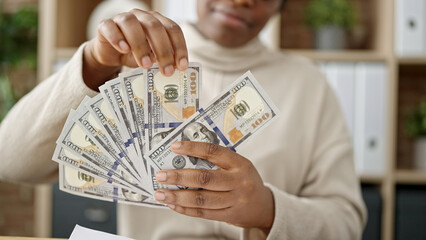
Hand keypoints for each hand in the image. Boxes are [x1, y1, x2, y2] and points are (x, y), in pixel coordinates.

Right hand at [83, 9, 187, 89]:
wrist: (111, 53)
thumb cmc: (136, 54)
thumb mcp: (152, 57)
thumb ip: (162, 59)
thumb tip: (174, 69)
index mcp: (157, 21)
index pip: (172, 29)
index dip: (179, 47)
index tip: (182, 66)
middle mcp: (141, 17)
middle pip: (154, 27)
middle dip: (163, 50)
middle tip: (167, 70)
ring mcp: (122, 19)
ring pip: (131, 24)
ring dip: (141, 45)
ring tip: (146, 65)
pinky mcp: (105, 26)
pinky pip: (110, 27)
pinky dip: (117, 38)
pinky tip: (124, 50)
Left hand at [154, 141, 274, 232]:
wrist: (264, 206)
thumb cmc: (245, 181)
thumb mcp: (238, 166)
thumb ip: (217, 162)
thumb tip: (183, 160)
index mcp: (240, 164)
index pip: (213, 152)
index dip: (193, 148)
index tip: (174, 147)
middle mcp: (238, 182)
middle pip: (204, 179)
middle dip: (179, 176)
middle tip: (161, 175)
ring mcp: (234, 200)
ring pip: (201, 199)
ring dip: (178, 196)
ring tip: (161, 193)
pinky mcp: (229, 215)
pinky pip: (203, 213)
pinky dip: (185, 209)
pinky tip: (173, 204)